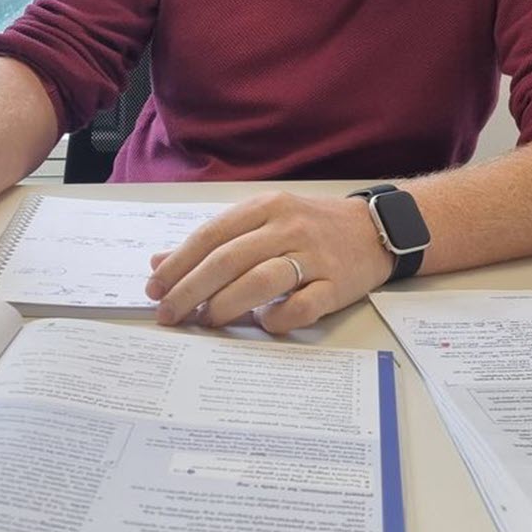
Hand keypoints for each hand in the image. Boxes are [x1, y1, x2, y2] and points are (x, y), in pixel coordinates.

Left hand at [144, 191, 393, 333]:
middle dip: (190, 290)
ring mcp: (314, 256)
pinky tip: (260, 325)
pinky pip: (301, 307)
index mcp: (266, 206)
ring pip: (260, 281)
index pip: (211, 235)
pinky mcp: (337, 285)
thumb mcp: (263, 220)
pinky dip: (275, 319)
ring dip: (225, 305)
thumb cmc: (311, 227)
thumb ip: (215, 240)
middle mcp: (288, 227)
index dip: (178, 264)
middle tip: (168, 314)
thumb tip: (159, 262)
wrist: (376, 230)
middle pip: (228, 259)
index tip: (154, 288)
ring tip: (205, 321)